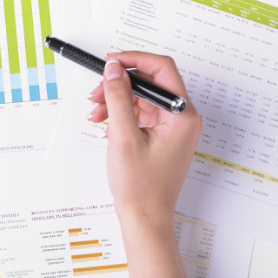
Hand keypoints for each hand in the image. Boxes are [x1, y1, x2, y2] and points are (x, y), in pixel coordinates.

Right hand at [88, 52, 202, 277]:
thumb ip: (118, 97)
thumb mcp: (123, 136)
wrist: (144, 217)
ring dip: (116, 102)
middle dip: (119, 85)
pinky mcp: (162, 138)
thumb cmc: (140, 186)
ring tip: (95, 113)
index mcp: (182, 115)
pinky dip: (121, 116)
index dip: (134, 60)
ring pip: (141, 100)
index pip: (162, 69)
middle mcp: (182, 119)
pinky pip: (140, 116)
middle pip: (149, 84)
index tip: (110, 61)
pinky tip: (105, 126)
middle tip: (95, 93)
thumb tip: (114, 69)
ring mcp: (173, 129)